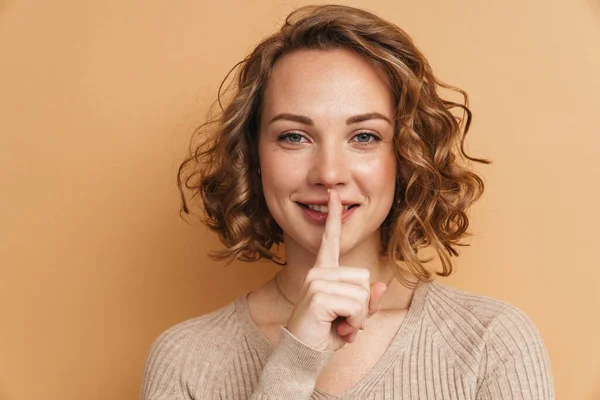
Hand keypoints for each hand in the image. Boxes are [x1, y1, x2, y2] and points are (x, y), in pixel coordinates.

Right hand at [285, 189, 388, 351]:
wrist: (302, 356)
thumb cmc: (325, 335)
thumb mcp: (351, 317)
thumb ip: (366, 301)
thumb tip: (381, 285)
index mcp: (322, 273)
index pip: (330, 240)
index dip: (334, 217)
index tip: (334, 195)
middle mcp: (317, 272)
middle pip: (363, 277)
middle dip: (362, 305)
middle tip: (345, 321)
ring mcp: (316, 281)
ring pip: (362, 292)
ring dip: (359, 316)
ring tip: (341, 325)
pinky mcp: (318, 295)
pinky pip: (356, 304)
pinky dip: (354, 321)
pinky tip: (338, 328)